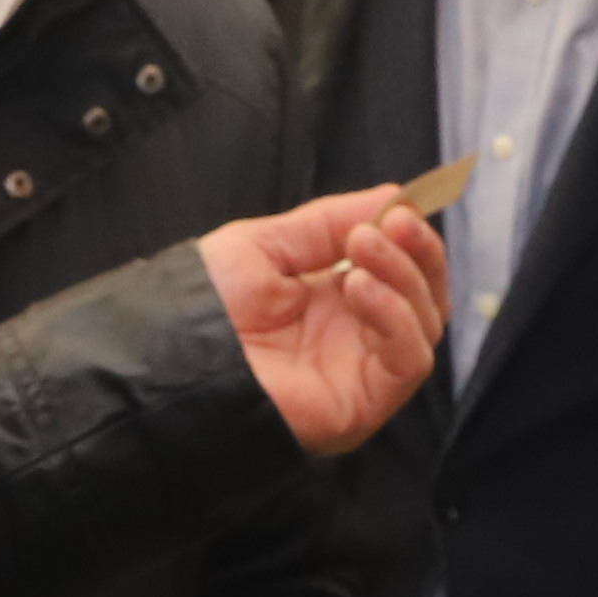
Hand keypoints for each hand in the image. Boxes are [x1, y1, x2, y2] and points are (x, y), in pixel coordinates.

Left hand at [203, 184, 452, 457]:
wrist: (173, 360)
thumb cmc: (205, 306)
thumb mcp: (267, 245)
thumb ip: (329, 222)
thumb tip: (394, 194)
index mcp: (333, 299)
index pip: (400, 268)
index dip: (408, 236)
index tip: (401, 206)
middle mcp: (354, 336)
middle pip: (424, 295)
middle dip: (416, 252)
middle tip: (393, 224)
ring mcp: (362, 370)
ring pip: (424, 324)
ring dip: (404, 277)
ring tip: (362, 249)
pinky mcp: (365, 402)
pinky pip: (410, 360)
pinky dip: (397, 317)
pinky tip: (359, 288)